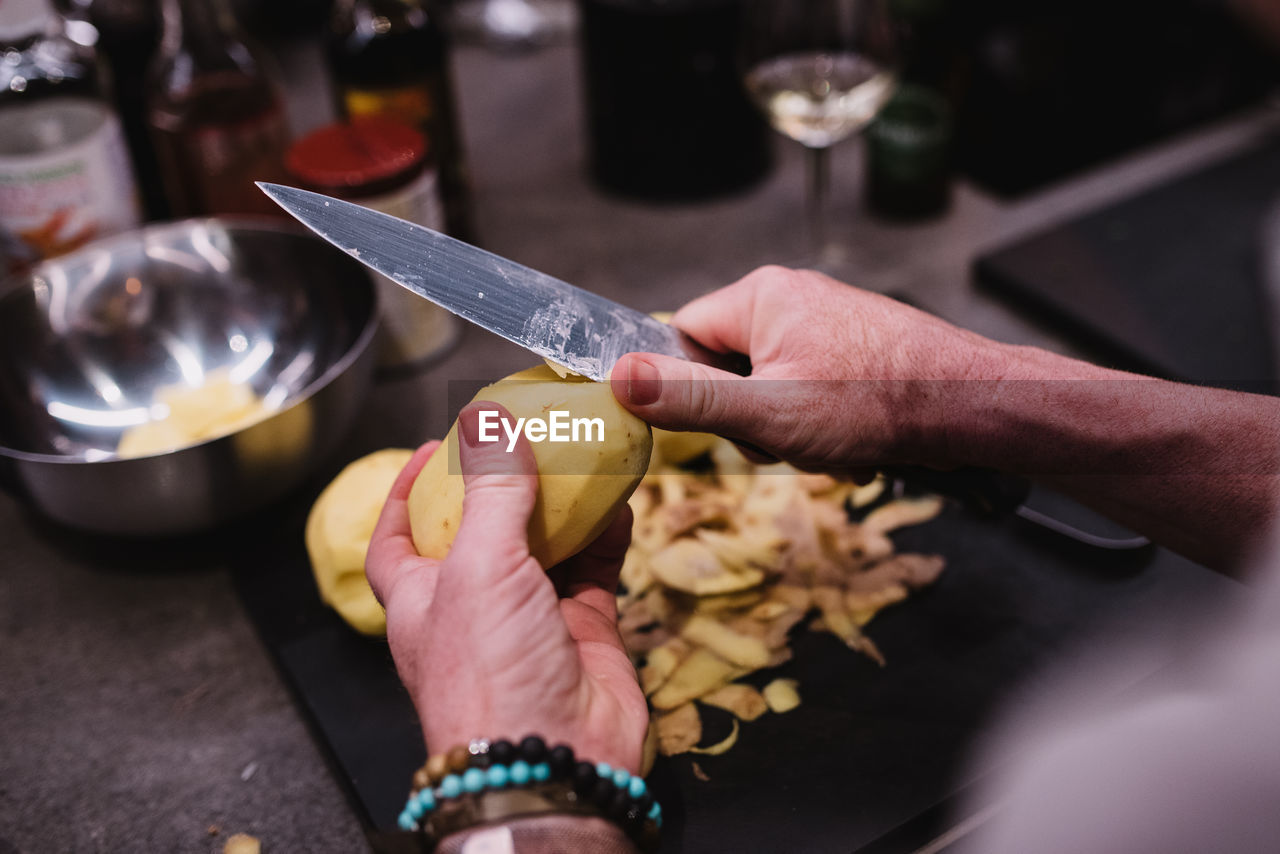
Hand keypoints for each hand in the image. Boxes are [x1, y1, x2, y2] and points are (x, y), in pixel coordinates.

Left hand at [365, 403, 648, 771]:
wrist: (553, 760)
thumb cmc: (489, 676)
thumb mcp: (478, 567)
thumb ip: (492, 493)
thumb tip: (490, 424)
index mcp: (422, 599)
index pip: (398, 537)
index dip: (407, 491)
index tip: (433, 448)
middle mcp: (473, 607)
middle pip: (481, 533)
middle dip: (500, 487)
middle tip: (524, 440)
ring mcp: (531, 619)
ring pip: (545, 546)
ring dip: (562, 504)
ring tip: (578, 457)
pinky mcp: (583, 632)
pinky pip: (595, 570)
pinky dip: (607, 534)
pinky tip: (620, 501)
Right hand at [611, 265, 1002, 473]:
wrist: (970, 404)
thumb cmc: (875, 404)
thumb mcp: (766, 411)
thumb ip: (688, 397)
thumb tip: (617, 378)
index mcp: (761, 295)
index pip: (682, 335)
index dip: (692, 388)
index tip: (727, 420)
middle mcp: (792, 296)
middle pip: (727, 365)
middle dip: (751, 417)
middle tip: (785, 439)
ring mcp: (827, 320)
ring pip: (770, 385)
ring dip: (789, 429)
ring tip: (829, 443)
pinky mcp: (854, 346)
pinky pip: (809, 388)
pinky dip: (822, 425)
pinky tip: (852, 442)